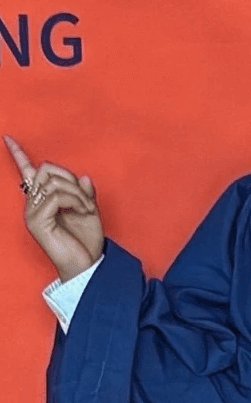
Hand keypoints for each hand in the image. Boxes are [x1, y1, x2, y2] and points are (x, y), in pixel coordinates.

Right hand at [4, 135, 104, 281]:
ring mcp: (33, 213)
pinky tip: (83, 211)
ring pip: (54, 183)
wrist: (87, 264)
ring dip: (78, 193)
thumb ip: (85, 193)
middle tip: (86, 200)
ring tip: (87, 209)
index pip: (28, 173)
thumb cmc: (86, 241)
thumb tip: (83, 176)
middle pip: (46, 170)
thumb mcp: (90, 211)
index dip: (18, 154)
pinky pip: (56, 196)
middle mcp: (33, 205)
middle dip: (70, 179)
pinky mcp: (37, 222)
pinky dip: (76, 200)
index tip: (9, 138)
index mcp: (43, 201)